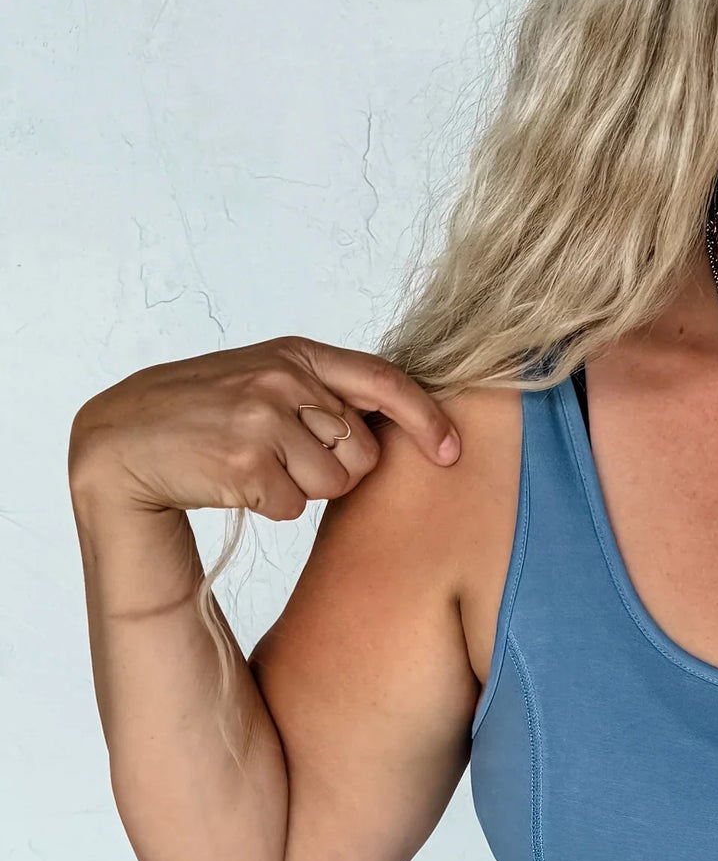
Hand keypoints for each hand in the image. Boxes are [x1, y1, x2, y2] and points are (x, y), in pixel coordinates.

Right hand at [68, 337, 460, 525]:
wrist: (123, 439)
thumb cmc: (201, 414)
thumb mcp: (260, 379)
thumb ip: (319, 391)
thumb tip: (392, 423)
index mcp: (294, 353)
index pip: (382, 380)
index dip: (424, 418)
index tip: (450, 450)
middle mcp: (283, 379)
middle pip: (364, 451)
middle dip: (336, 469)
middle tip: (284, 458)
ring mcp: (264, 418)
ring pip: (334, 484)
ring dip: (300, 490)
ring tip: (253, 466)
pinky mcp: (247, 463)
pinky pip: (293, 507)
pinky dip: (268, 507)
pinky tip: (232, 482)